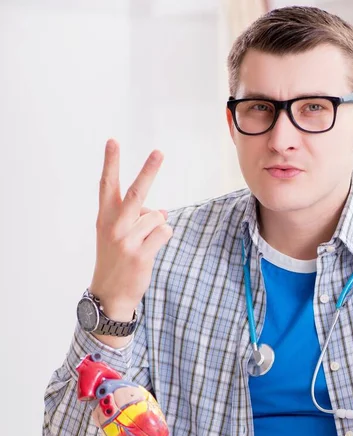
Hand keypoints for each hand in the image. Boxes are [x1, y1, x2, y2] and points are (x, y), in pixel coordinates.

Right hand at [89, 139, 172, 320]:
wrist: (110, 293)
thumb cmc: (117, 259)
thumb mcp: (118, 235)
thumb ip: (137, 219)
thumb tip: (162, 212)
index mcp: (105, 217)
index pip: (107, 185)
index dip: (110, 162)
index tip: (113, 141)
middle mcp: (114, 226)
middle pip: (135, 193)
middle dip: (148, 171)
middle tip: (159, 152)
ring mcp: (126, 241)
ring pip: (157, 217)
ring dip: (157, 227)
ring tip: (144, 243)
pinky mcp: (141, 255)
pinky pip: (164, 232)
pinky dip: (164, 237)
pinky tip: (151, 248)